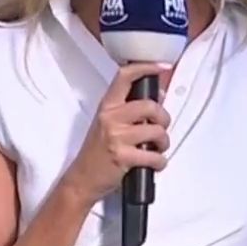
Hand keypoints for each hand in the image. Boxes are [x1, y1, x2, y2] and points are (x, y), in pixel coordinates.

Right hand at [59, 62, 171, 202]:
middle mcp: (111, 117)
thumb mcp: (108, 123)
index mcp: (107, 106)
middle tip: (161, 128)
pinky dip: (160, 162)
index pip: (125, 77)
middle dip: (164, 118)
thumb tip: (158, 97)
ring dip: (164, 142)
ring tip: (157, 148)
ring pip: (157, 131)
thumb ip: (130, 110)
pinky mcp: (123, 157)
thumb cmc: (97, 151)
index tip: (162, 67)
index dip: (146, 68)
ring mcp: (116, 137)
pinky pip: (155, 157)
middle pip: (150, 106)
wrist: (82, 178)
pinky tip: (154, 163)